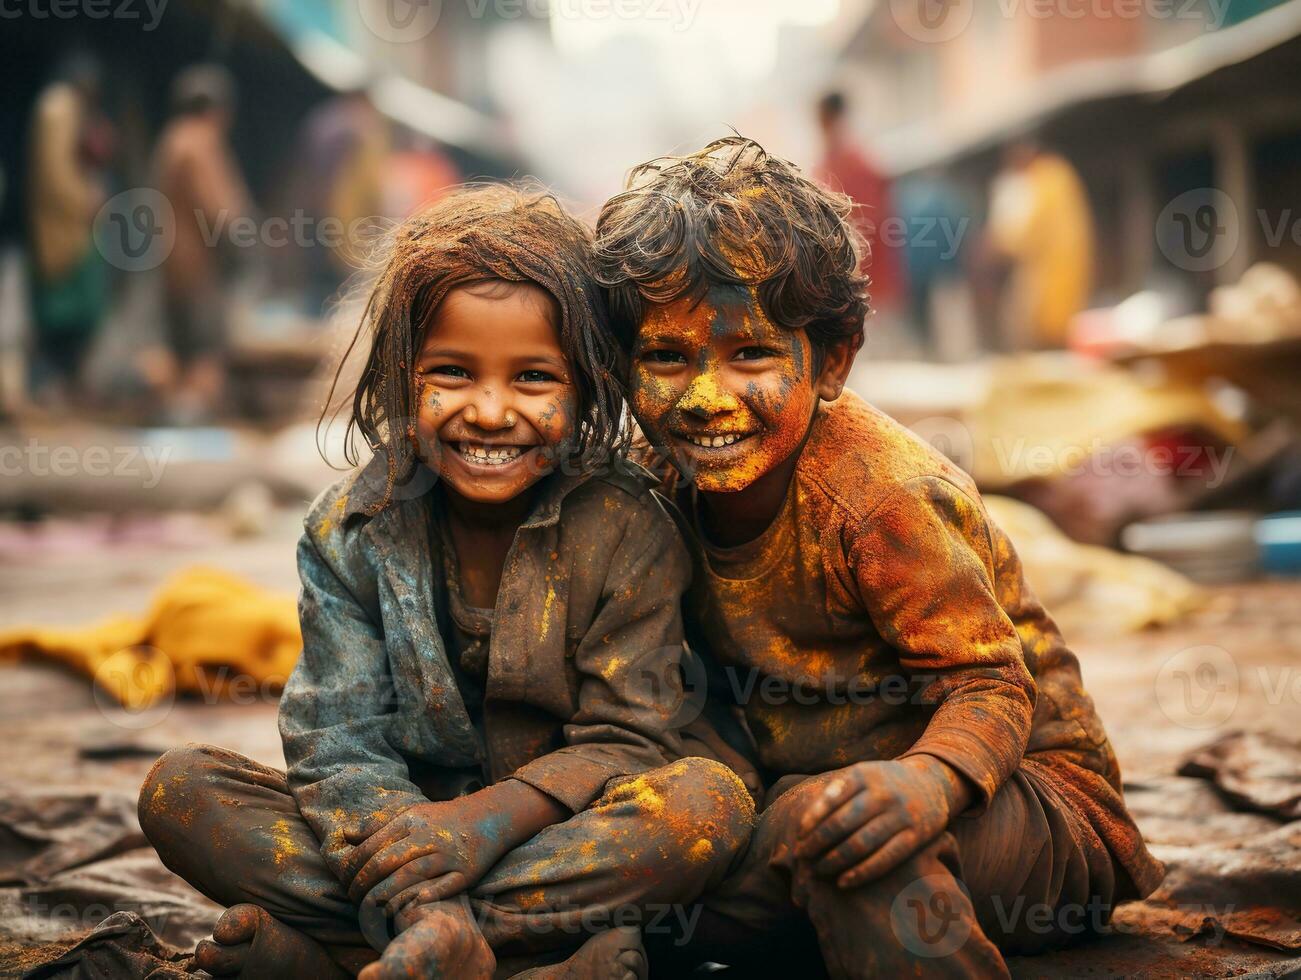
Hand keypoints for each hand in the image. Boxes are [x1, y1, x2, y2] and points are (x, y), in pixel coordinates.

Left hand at [342, 797, 505, 912]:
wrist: (487, 816)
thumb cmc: (441, 819)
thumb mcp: (409, 812)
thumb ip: (377, 824)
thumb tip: (345, 835)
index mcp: (409, 821)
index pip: (371, 848)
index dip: (353, 870)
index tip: (346, 884)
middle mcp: (427, 836)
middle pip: (386, 863)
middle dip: (364, 886)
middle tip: (355, 901)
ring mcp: (447, 854)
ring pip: (409, 876)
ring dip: (386, 897)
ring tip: (372, 910)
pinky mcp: (466, 872)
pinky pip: (443, 888)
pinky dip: (424, 897)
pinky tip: (407, 907)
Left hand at [793, 756, 971, 887]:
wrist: (932, 781)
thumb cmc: (884, 783)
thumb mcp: (861, 775)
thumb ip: (835, 793)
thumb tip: (803, 826)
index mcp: (863, 775)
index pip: (829, 801)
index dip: (810, 823)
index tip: (798, 839)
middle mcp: (882, 793)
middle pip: (841, 824)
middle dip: (817, 844)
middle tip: (802, 858)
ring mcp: (901, 814)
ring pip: (861, 843)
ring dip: (835, 860)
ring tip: (819, 871)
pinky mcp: (917, 835)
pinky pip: (886, 858)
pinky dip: (862, 873)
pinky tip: (844, 882)